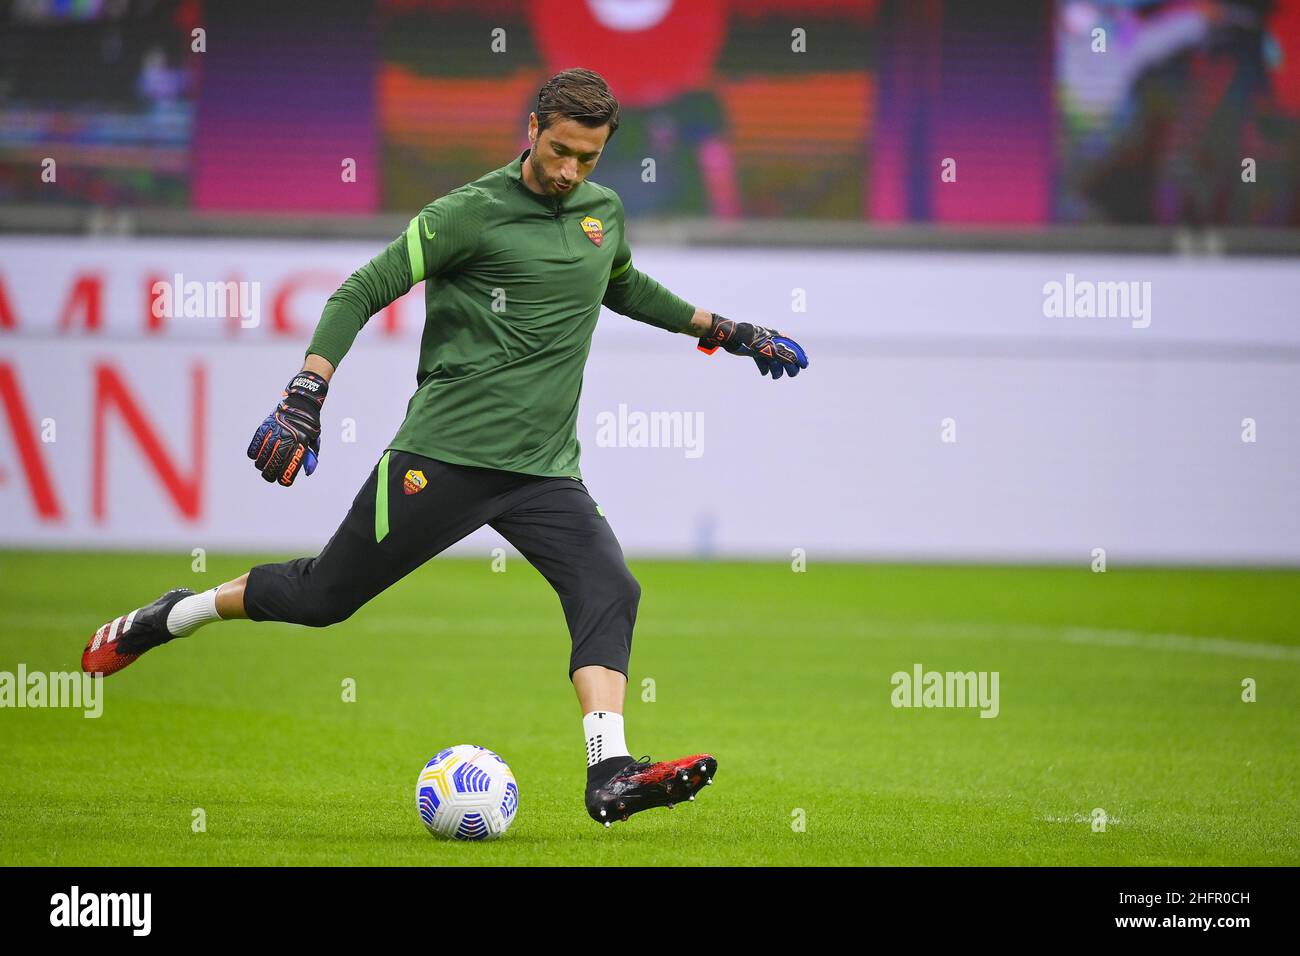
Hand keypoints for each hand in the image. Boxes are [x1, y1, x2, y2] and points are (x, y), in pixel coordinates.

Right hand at [246, 371, 327, 485]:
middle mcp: (288, 437)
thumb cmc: (309, 424)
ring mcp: (276, 430)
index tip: (283, 482)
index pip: (292, 464)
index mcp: (302, 441)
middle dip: (271, 473)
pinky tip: (254, 457)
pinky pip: (257, 441)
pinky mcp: (267, 425)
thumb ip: (310, 456)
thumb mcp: (314, 439)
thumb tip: (306, 473)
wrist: (302, 402)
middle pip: (275, 461)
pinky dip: (254, 450)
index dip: (286, 476)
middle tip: (269, 477)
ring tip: (262, 468)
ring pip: (264, 453)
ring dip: (261, 464)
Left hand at [697, 313, 808, 378]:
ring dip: (776, 368)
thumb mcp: (765, 347)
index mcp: (775, 338)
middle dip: (789, 365)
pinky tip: (764, 373)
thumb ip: (779, 354)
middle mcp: (770, 341)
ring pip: (773, 359)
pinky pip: (762, 360)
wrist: (729, 335)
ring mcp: (761, 346)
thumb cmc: (747, 338)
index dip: (798, 356)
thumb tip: (793, 361)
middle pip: (783, 354)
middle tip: (793, 374)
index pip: (791, 347)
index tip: (804, 365)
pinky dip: (764, 367)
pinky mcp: (753, 351)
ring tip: (775, 377)